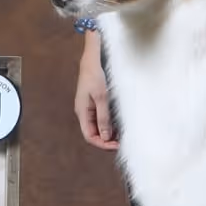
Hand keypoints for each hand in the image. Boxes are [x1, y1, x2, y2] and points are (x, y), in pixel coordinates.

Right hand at [74, 31, 115, 150]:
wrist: (91, 60)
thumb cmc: (95, 76)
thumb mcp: (102, 97)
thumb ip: (103, 118)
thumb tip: (106, 137)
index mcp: (82, 113)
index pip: (90, 136)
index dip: (102, 144)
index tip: (117, 145)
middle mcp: (84, 113)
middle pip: (94, 133)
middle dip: (107, 140)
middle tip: (122, 141)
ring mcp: (88, 108)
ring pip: (97, 127)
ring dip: (109, 132)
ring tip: (122, 133)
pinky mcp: (94, 103)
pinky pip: (100, 118)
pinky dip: (109, 123)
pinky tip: (119, 123)